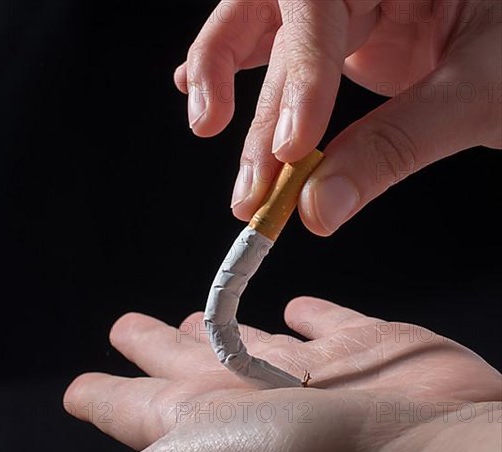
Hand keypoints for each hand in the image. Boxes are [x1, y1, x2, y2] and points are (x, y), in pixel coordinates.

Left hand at [0, 297, 501, 451]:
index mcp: (196, 426)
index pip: (129, 409)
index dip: (100, 396)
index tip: (76, 385)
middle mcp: (247, 405)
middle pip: (186, 368)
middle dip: (154, 348)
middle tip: (127, 326)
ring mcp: (311, 382)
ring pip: (253, 346)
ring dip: (224, 329)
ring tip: (194, 315)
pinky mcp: (367, 355)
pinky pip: (332, 327)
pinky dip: (315, 318)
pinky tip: (298, 309)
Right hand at [174, 0, 501, 234]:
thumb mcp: (480, 94)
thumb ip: (395, 147)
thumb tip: (319, 206)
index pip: (320, 5)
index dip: (299, 75)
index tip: (292, 147)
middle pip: (279, 24)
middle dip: (260, 110)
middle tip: (252, 186)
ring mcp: (353, 6)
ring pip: (266, 34)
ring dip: (234, 91)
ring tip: (208, 130)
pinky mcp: (349, 39)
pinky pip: (282, 47)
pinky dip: (240, 69)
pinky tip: (202, 89)